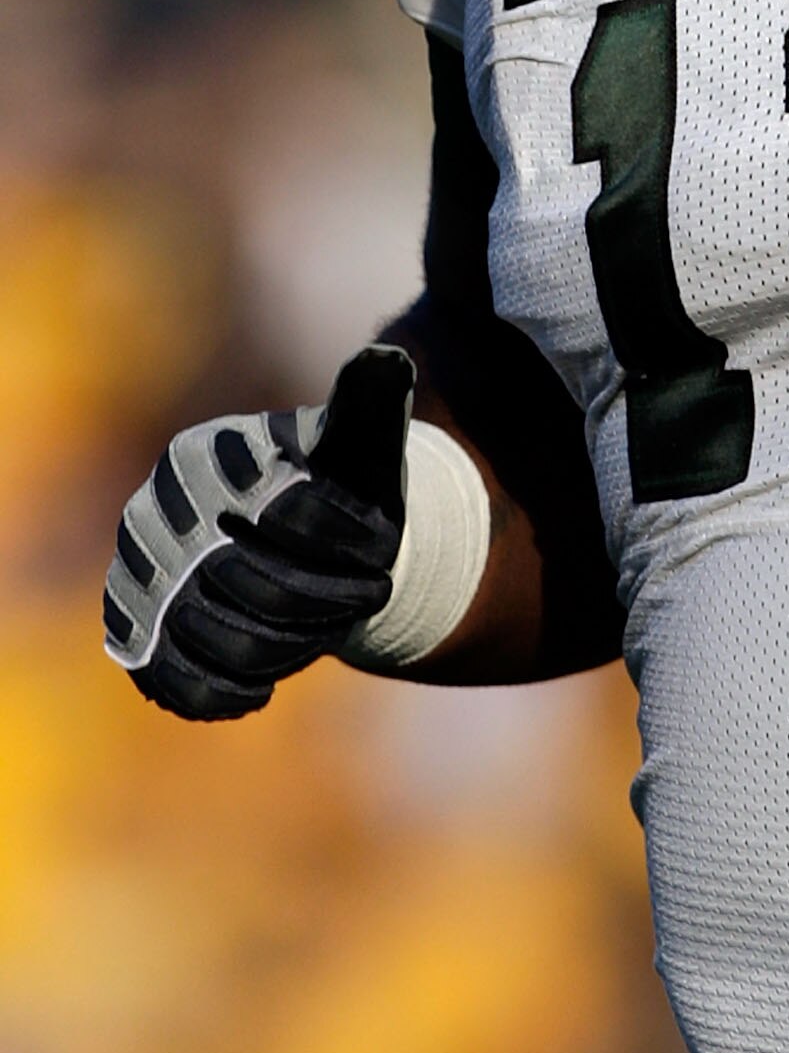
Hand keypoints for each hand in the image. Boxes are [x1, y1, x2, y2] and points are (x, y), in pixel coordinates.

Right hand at [102, 345, 416, 721]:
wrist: (294, 542)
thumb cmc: (334, 482)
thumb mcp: (360, 437)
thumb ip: (371, 400)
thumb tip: (385, 359)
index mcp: (204, 457)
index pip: (286, 510)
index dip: (351, 539)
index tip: (388, 545)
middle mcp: (153, 514)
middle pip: (250, 582)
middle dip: (328, 597)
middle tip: (374, 595)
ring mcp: (135, 578)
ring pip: (220, 638)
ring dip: (294, 646)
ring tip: (331, 630)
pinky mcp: (134, 637)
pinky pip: (173, 681)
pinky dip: (225, 693)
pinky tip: (265, 688)